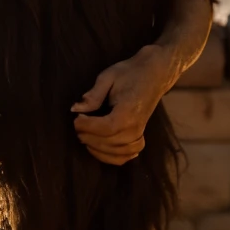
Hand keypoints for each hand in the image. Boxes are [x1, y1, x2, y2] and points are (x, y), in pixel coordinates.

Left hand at [71, 47, 174, 166]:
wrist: (154, 74)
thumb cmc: (130, 73)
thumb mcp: (108, 77)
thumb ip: (92, 95)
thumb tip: (75, 110)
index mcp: (128, 112)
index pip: (104, 128)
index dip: (87, 127)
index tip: (76, 119)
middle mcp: (135, 127)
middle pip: (107, 142)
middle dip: (87, 136)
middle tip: (77, 126)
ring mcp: (139, 135)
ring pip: (115, 153)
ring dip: (96, 148)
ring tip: (86, 136)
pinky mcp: (140, 138)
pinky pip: (126, 156)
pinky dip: (112, 157)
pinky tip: (101, 148)